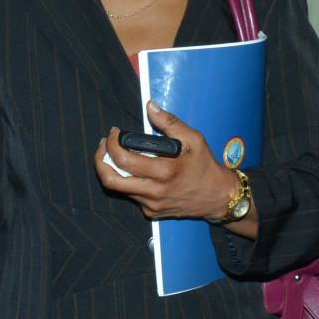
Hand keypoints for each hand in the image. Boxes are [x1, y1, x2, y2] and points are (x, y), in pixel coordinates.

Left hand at [94, 102, 240, 222]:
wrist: (218, 197)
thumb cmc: (205, 166)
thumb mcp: (194, 139)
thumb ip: (170, 122)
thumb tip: (150, 107)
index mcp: (164, 172)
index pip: (123, 160)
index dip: (112, 144)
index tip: (114, 133)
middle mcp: (154, 192)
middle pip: (111, 181)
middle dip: (99, 161)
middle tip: (103, 146)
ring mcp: (151, 205)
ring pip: (118, 190)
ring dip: (111, 171)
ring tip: (114, 155)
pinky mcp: (151, 212)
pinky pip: (131, 196)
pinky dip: (127, 182)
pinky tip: (134, 171)